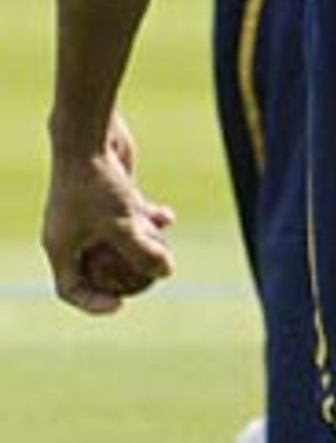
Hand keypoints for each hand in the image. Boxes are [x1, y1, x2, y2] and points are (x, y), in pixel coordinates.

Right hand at [42, 140, 174, 316]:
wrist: (88, 137)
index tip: (121, 304)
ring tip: (163, 244)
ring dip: (142, 244)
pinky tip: (168, 217)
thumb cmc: (97, 184)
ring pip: (117, 241)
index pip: (71, 288)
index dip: (94, 302)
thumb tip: (166, 273)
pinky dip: (146, 218)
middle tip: (151, 277)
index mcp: (60, 247)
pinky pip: (128, 217)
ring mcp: (89, 214)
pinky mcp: (106, 196)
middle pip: (98, 267)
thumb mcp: (122, 225)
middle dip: (126, 273)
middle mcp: (71, 233)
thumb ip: (143, 252)